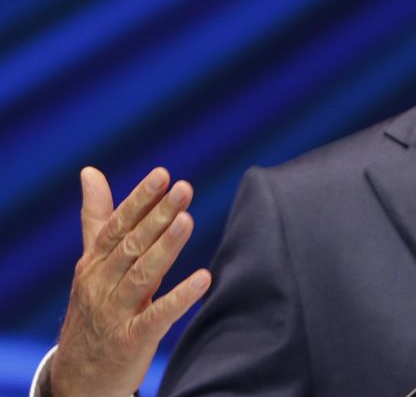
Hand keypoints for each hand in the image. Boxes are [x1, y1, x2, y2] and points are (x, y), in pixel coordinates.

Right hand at [48, 166, 211, 396]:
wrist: (78, 377)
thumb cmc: (93, 309)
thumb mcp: (92, 263)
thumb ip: (97, 218)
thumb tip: (91, 172)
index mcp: (93, 263)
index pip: (116, 226)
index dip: (139, 200)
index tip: (162, 174)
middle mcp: (101, 284)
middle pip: (132, 245)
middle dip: (158, 215)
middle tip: (185, 188)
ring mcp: (115, 313)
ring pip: (142, 274)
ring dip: (166, 247)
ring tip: (188, 220)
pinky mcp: (132, 340)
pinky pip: (158, 316)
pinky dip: (180, 298)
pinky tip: (203, 279)